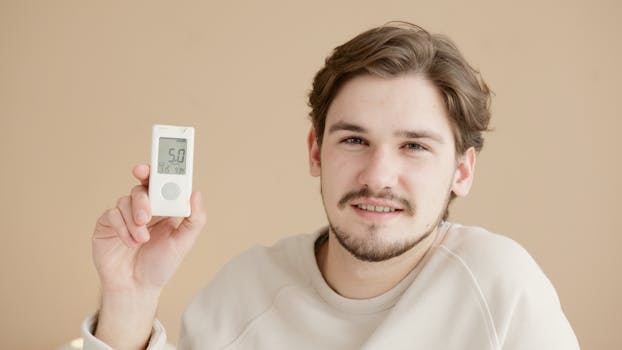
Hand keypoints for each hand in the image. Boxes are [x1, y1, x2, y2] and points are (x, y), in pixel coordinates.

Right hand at [91, 164, 205, 348]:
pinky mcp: (108, 224)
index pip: (162, 182)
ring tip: (142, 240)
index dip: (158, 170)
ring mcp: (125, 214)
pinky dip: (123, 229)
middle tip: (147, 215)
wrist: (136, 288)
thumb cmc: (161, 264)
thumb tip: (196, 193)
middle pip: (142, 187)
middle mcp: (145, 207)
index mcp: (165, 207)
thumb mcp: (184, 244)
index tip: (153, 168)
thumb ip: (195, 220)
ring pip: (126, 200)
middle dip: (144, 198)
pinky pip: (112, 215)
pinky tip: (130, 243)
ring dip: (135, 220)